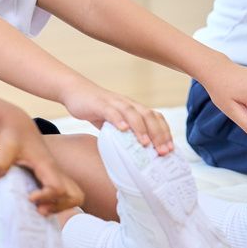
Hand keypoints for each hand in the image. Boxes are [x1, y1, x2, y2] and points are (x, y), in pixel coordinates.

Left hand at [0, 114, 84, 214]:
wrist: (17, 126)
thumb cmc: (12, 135)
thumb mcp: (4, 146)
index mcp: (47, 166)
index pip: (58, 188)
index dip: (46, 197)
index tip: (29, 198)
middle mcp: (56, 172)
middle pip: (76, 196)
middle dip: (60, 207)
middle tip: (39, 208)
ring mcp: (56, 175)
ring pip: (74, 196)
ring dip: (60, 207)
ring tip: (39, 209)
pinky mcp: (52, 178)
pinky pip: (64, 195)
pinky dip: (56, 204)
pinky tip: (37, 206)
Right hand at [59, 80, 174, 153]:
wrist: (75, 92)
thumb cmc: (96, 110)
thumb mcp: (114, 122)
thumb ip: (125, 134)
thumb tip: (137, 155)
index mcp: (134, 108)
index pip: (155, 118)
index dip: (165, 132)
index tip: (170, 149)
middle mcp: (127, 104)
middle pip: (148, 116)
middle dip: (158, 134)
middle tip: (163, 151)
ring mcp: (114, 103)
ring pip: (132, 113)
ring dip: (140, 128)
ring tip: (145, 143)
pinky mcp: (99, 104)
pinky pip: (110, 111)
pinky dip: (118, 120)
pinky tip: (123, 129)